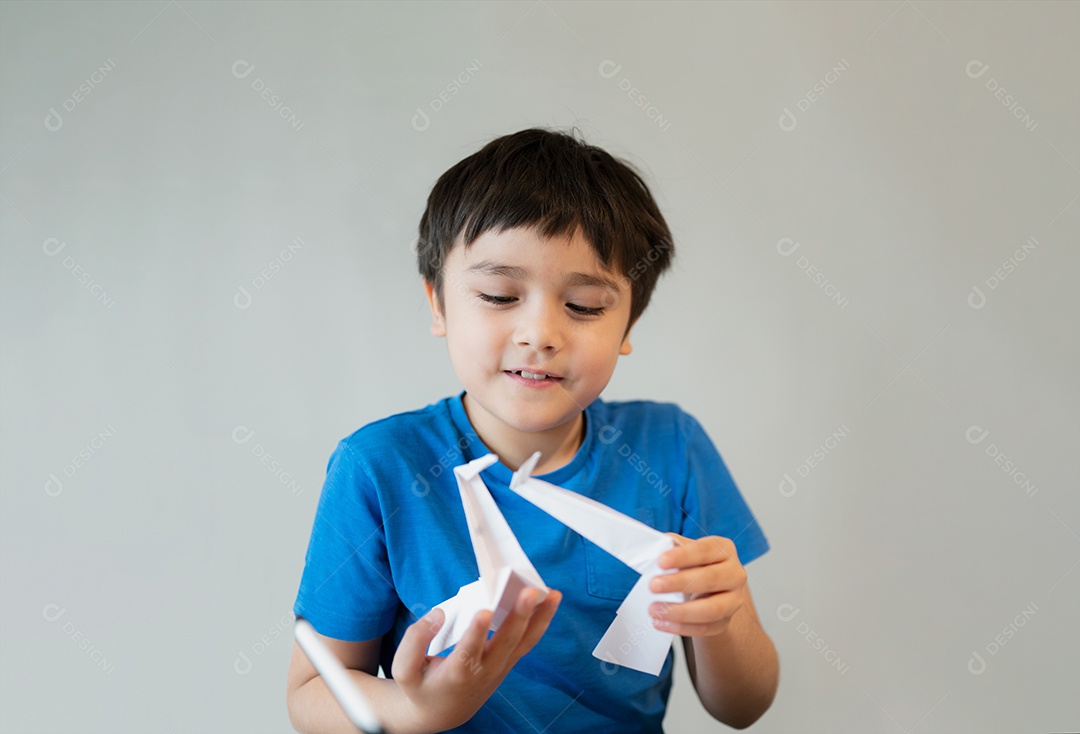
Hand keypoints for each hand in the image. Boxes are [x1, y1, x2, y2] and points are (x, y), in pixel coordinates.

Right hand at [391, 587, 561, 731]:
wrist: (443, 712)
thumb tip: (438, 613)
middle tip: (529, 591)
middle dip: (519, 616)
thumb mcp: (403, 670)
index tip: (485, 611)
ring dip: (540, 617)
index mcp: (456, 674)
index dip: (476, 632)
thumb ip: (414, 640)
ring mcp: (500, 666)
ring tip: (553, 593)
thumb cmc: (422, 686)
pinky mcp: (508, 661)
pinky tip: (550, 601)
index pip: (468, 652)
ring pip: (524, 642)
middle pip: (505, 643)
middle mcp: (483, 670)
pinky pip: (528, 641)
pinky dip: (540, 621)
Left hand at [647, 533, 746, 636]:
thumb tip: (653, 549)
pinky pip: (705, 628)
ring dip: (680, 611)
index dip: (683, 556)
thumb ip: (671, 546)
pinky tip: (661, 622)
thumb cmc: (695, 565)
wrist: (712, 589)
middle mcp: (734, 574)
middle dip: (679, 583)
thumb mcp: (685, 550)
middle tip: (654, 585)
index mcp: (723, 549)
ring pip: (712, 609)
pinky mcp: (725, 621)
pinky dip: (681, 627)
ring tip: (655, 609)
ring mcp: (733, 600)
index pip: (705, 550)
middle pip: (710, 579)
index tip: (661, 561)